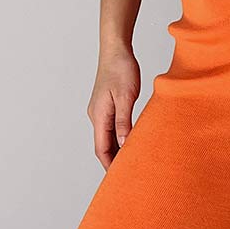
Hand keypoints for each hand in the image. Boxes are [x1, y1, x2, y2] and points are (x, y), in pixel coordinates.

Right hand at [88, 44, 140, 169]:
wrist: (116, 49)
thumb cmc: (121, 69)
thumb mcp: (125, 97)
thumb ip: (124, 122)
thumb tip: (123, 145)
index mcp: (99, 116)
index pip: (101, 149)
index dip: (109, 165)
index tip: (119, 179)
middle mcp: (96, 116)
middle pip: (103, 146)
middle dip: (113, 161)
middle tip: (129, 175)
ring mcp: (100, 110)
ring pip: (107, 137)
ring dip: (117, 150)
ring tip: (132, 161)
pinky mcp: (107, 105)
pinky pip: (111, 127)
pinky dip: (119, 138)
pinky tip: (131, 140)